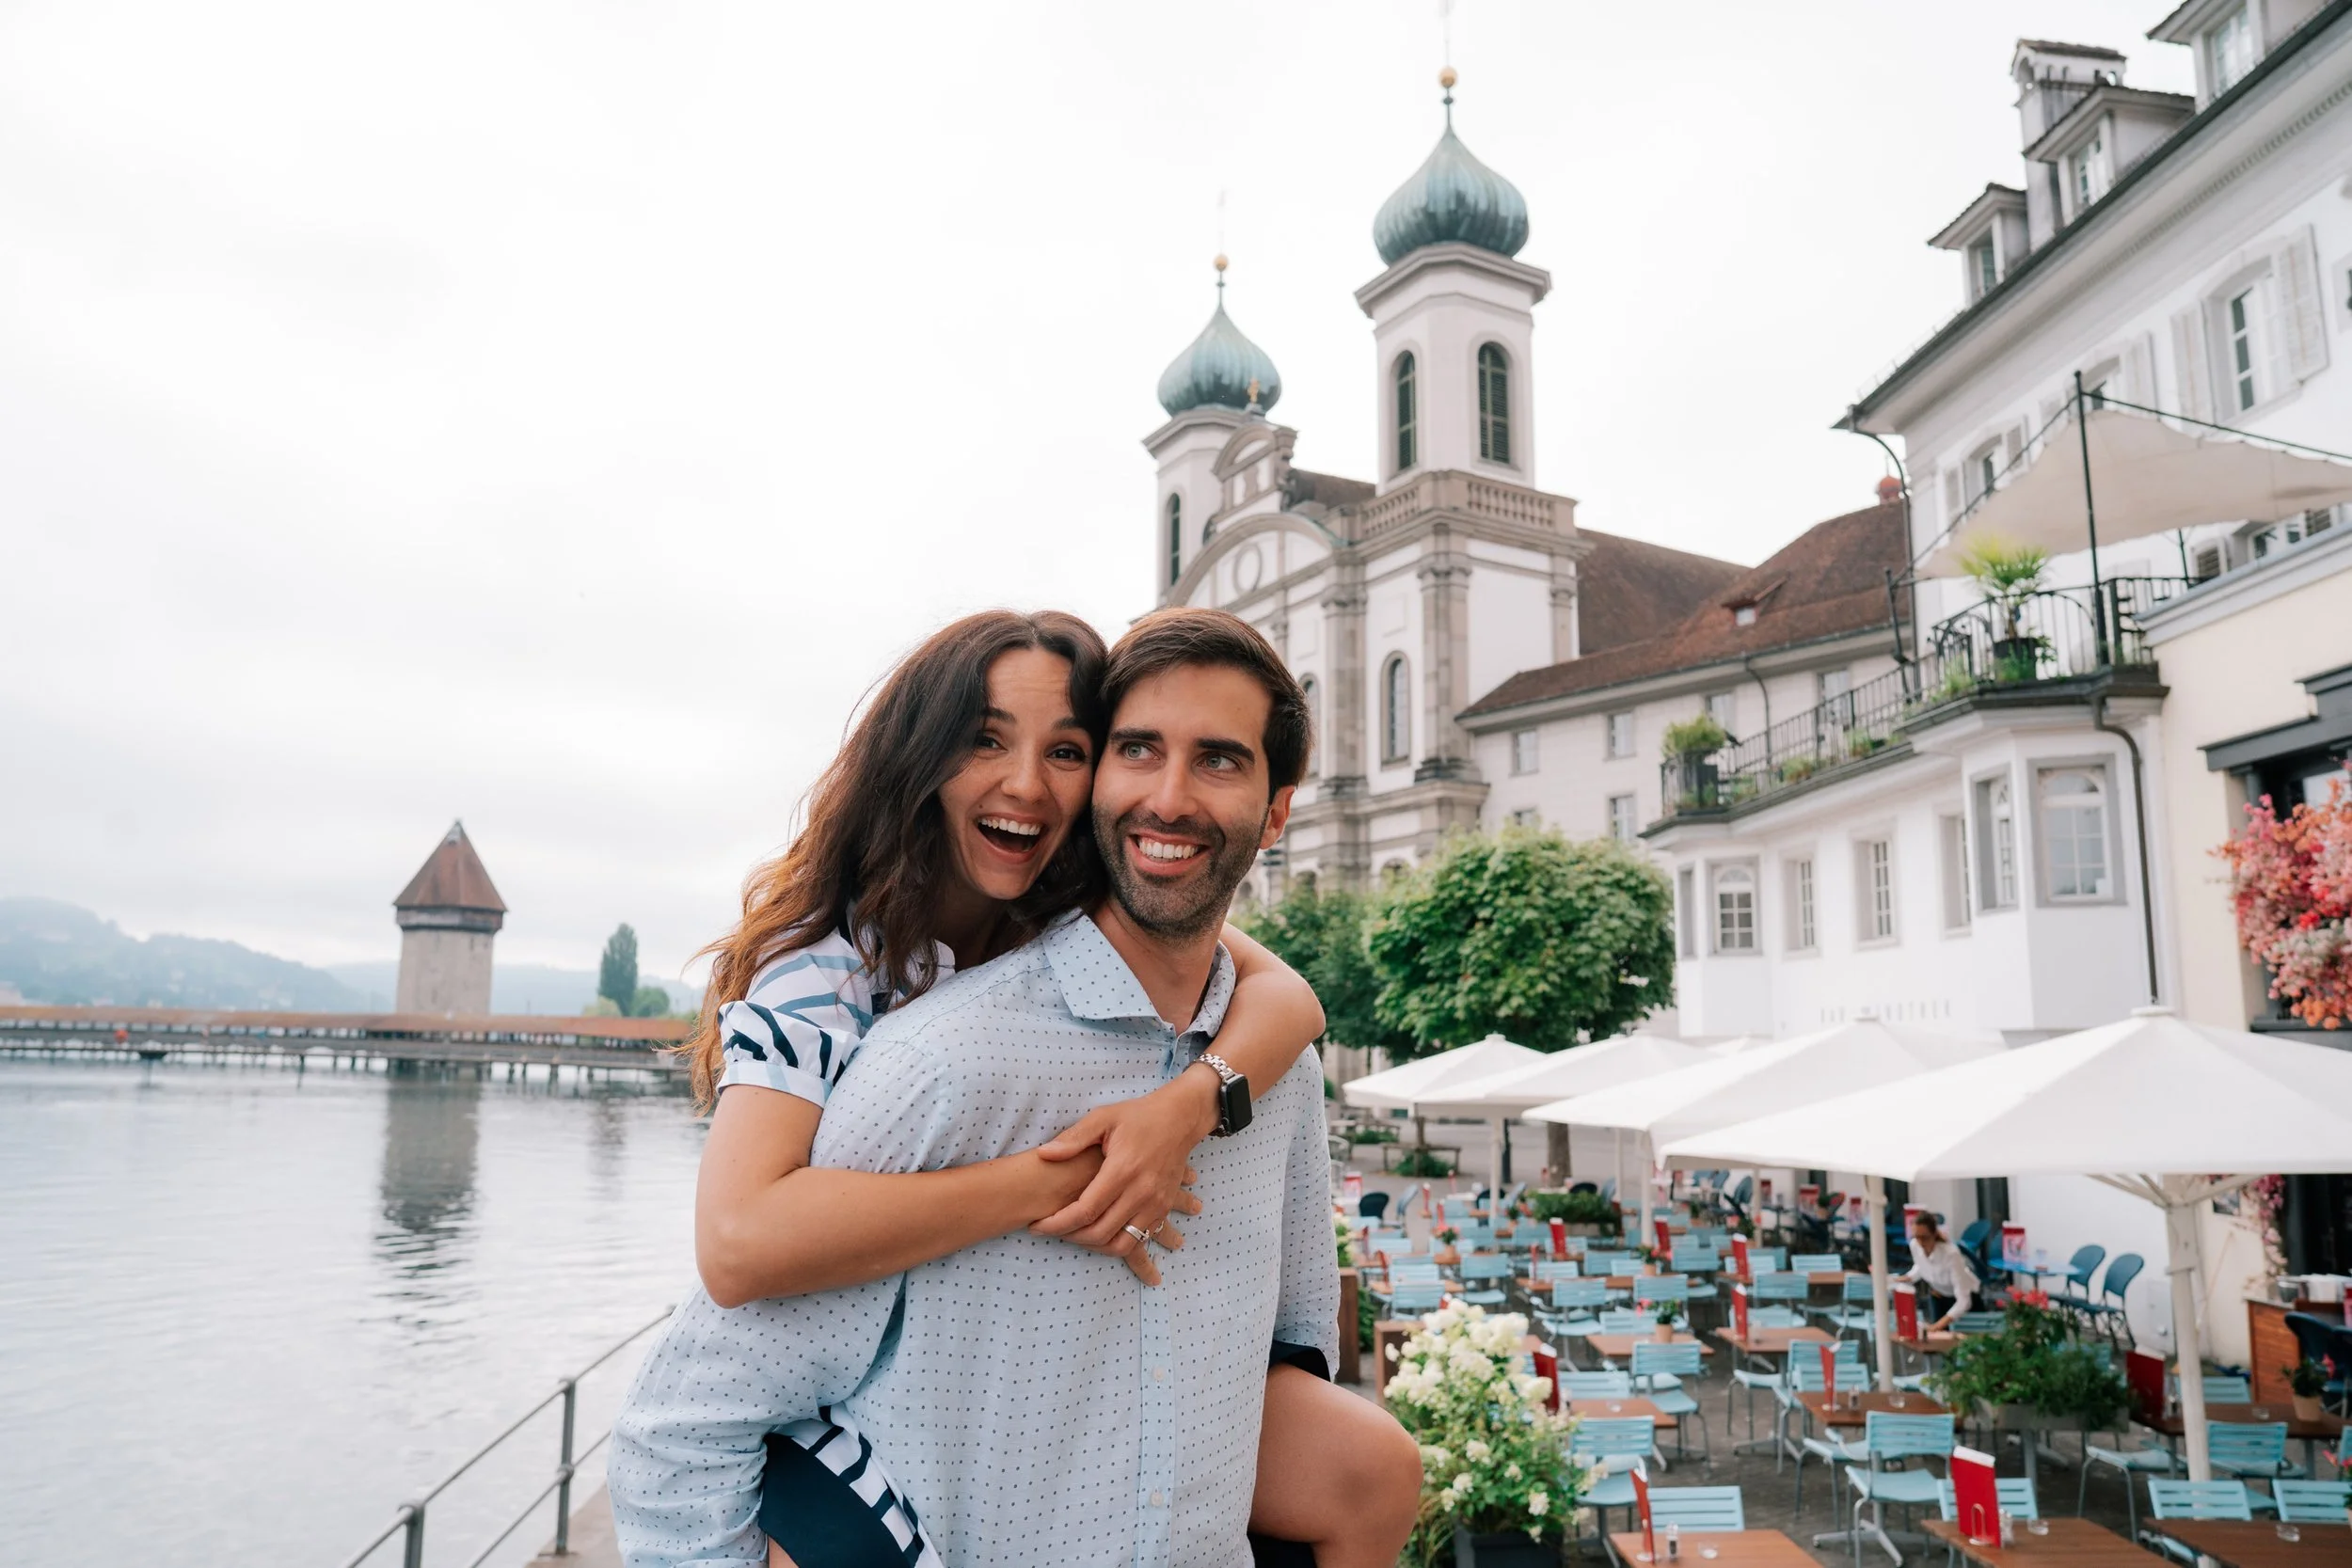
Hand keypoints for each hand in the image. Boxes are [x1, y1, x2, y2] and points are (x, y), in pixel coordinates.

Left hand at [1029, 1072, 1212, 1260]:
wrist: (1180, 1119)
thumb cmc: (1138, 1116)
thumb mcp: (1103, 1117)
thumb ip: (1073, 1138)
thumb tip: (1044, 1154)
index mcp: (1122, 1169)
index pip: (1085, 1210)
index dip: (1057, 1223)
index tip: (1037, 1225)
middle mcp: (1141, 1191)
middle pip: (1100, 1232)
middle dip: (1070, 1237)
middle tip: (1051, 1230)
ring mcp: (1156, 1203)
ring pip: (1121, 1244)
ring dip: (1094, 1246)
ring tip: (1074, 1234)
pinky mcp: (1163, 1208)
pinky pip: (1138, 1239)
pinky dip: (1115, 1242)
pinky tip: (1099, 1232)